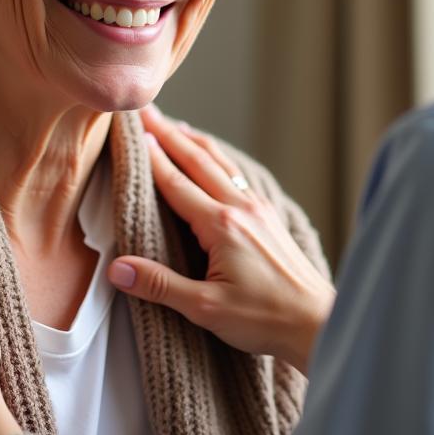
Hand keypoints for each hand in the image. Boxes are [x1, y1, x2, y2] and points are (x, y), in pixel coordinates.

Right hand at [108, 108, 334, 374]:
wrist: (316, 322)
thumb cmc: (264, 319)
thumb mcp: (206, 308)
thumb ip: (160, 286)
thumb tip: (117, 269)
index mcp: (221, 226)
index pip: (176, 183)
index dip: (152, 157)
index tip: (134, 132)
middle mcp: (241, 207)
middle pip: (198, 161)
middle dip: (170, 134)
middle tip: (147, 112)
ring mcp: (258, 208)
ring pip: (221, 163)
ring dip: (195, 141)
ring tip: (175, 125)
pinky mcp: (268, 215)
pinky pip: (237, 175)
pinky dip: (218, 158)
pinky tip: (213, 157)